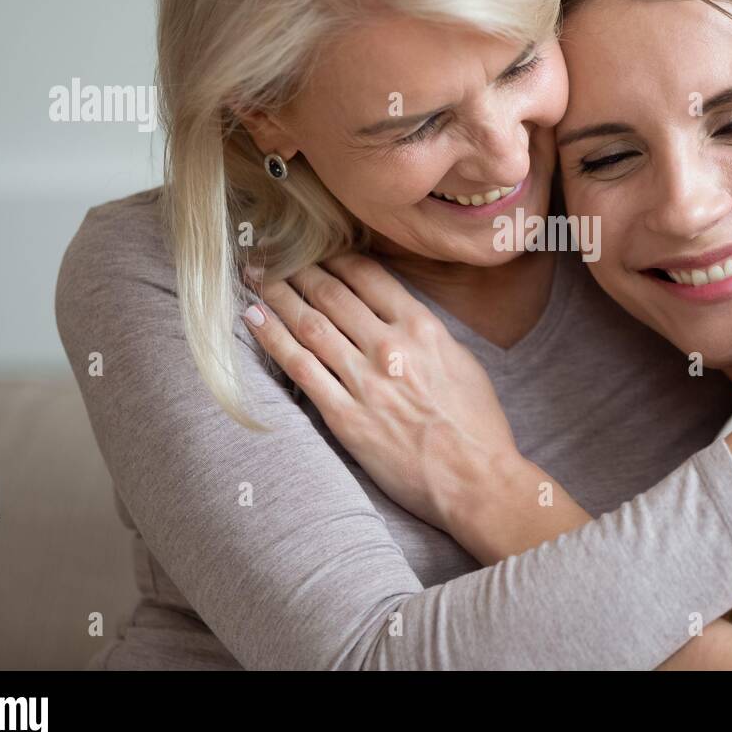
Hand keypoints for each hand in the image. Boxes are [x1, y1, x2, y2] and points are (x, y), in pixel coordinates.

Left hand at [240, 253, 520, 531]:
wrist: (475, 480)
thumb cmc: (477, 426)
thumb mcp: (463, 361)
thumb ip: (427, 334)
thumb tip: (397, 315)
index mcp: (422, 328)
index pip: (368, 277)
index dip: (335, 257)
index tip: (317, 251)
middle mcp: (389, 347)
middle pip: (331, 295)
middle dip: (299, 270)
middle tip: (276, 257)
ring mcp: (365, 382)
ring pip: (309, 325)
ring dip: (278, 297)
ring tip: (258, 280)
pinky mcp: (345, 418)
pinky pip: (299, 369)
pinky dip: (272, 339)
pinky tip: (253, 319)